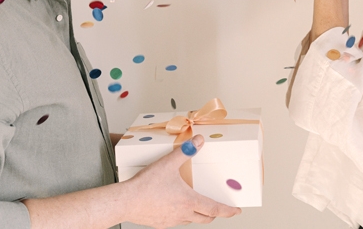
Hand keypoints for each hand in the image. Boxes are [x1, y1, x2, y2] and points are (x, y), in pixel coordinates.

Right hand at [123, 135, 241, 227]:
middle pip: (205, 218)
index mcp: (189, 201)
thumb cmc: (145, 185)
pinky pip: (175, 221)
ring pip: (190, 220)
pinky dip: (180, 216)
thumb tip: (198, 141)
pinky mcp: (159, 223)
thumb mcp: (168, 164)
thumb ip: (185, 152)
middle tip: (219, 209)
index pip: (215, 209)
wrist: (126, 202)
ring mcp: (171, 221)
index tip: (236, 210)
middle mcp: (183, 214)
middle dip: (214, 214)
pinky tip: (173, 207)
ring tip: (196, 206)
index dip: (228, 210)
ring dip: (197, 215)